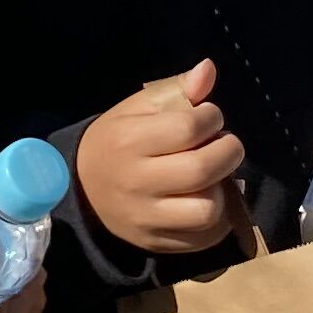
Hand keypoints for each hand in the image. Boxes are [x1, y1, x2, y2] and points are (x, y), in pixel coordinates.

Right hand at [73, 60, 246, 255]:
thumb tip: (209, 69)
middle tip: (224, 144)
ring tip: (213, 176)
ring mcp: (146, 219)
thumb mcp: (139, 108)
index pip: (188, 128)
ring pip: (206, 211)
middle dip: (228, 151)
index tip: (208, 117)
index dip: (211, 117)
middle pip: (202, 170)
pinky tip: (207, 198)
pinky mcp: (156, 243)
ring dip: (222, 189)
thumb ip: (177, 89)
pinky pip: (203, 239)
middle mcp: (137, 183)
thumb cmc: (118, 140)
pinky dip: (217, 220)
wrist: (83, 188)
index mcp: (129, 141)